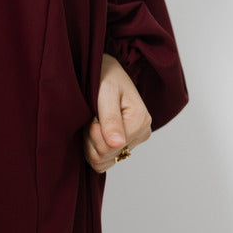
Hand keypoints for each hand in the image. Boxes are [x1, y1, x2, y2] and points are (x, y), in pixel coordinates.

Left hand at [83, 54, 152, 173]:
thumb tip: (117, 144)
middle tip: (91, 115)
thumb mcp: (105, 92)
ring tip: (92, 120)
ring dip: (90, 142)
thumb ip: (110, 118)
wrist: (104, 69)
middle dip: (91, 136)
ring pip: (103, 161)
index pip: (110, 147)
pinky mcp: (124, 146)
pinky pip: (104, 162)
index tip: (94, 112)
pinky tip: (93, 129)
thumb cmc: (105, 76)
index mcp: (141, 121)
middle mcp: (142, 134)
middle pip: (106, 155)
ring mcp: (133, 142)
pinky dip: (92, 148)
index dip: (94, 131)